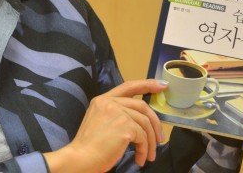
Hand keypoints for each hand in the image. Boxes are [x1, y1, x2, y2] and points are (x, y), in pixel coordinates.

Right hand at [43, 79, 167, 172]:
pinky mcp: (124, 126)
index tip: (161, 85)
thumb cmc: (89, 146)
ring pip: (145, 123)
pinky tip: (140, 159)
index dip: (146, 84)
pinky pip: (143, 137)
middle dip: (156, 122)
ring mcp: (117, 113)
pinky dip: (145, 149)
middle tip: (161, 138)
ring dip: (151, 142)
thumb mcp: (99, 122)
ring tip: (149, 155)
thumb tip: (139, 120)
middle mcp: (109, 103)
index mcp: (102, 100)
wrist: (80, 158)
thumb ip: (115, 115)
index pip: (128, 87)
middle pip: (142, 105)